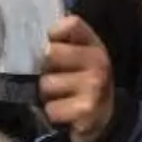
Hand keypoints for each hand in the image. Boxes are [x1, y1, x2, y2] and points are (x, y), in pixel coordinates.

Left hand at [40, 17, 114, 141]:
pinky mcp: (86, 111)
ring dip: (48, 95)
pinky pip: (52, 109)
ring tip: (61, 97)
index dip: (54, 34)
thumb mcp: (80, 56)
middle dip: (46, 69)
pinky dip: (54, 114)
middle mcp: (99, 61)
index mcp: (94, 44)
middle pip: (50, 53)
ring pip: (47, 84)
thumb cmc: (83, 82)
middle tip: (57, 78)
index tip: (53, 46)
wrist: (105, 118)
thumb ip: (62, 41)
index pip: (71, 24)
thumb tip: (36, 38)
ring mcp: (94, 86)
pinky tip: (66, 113)